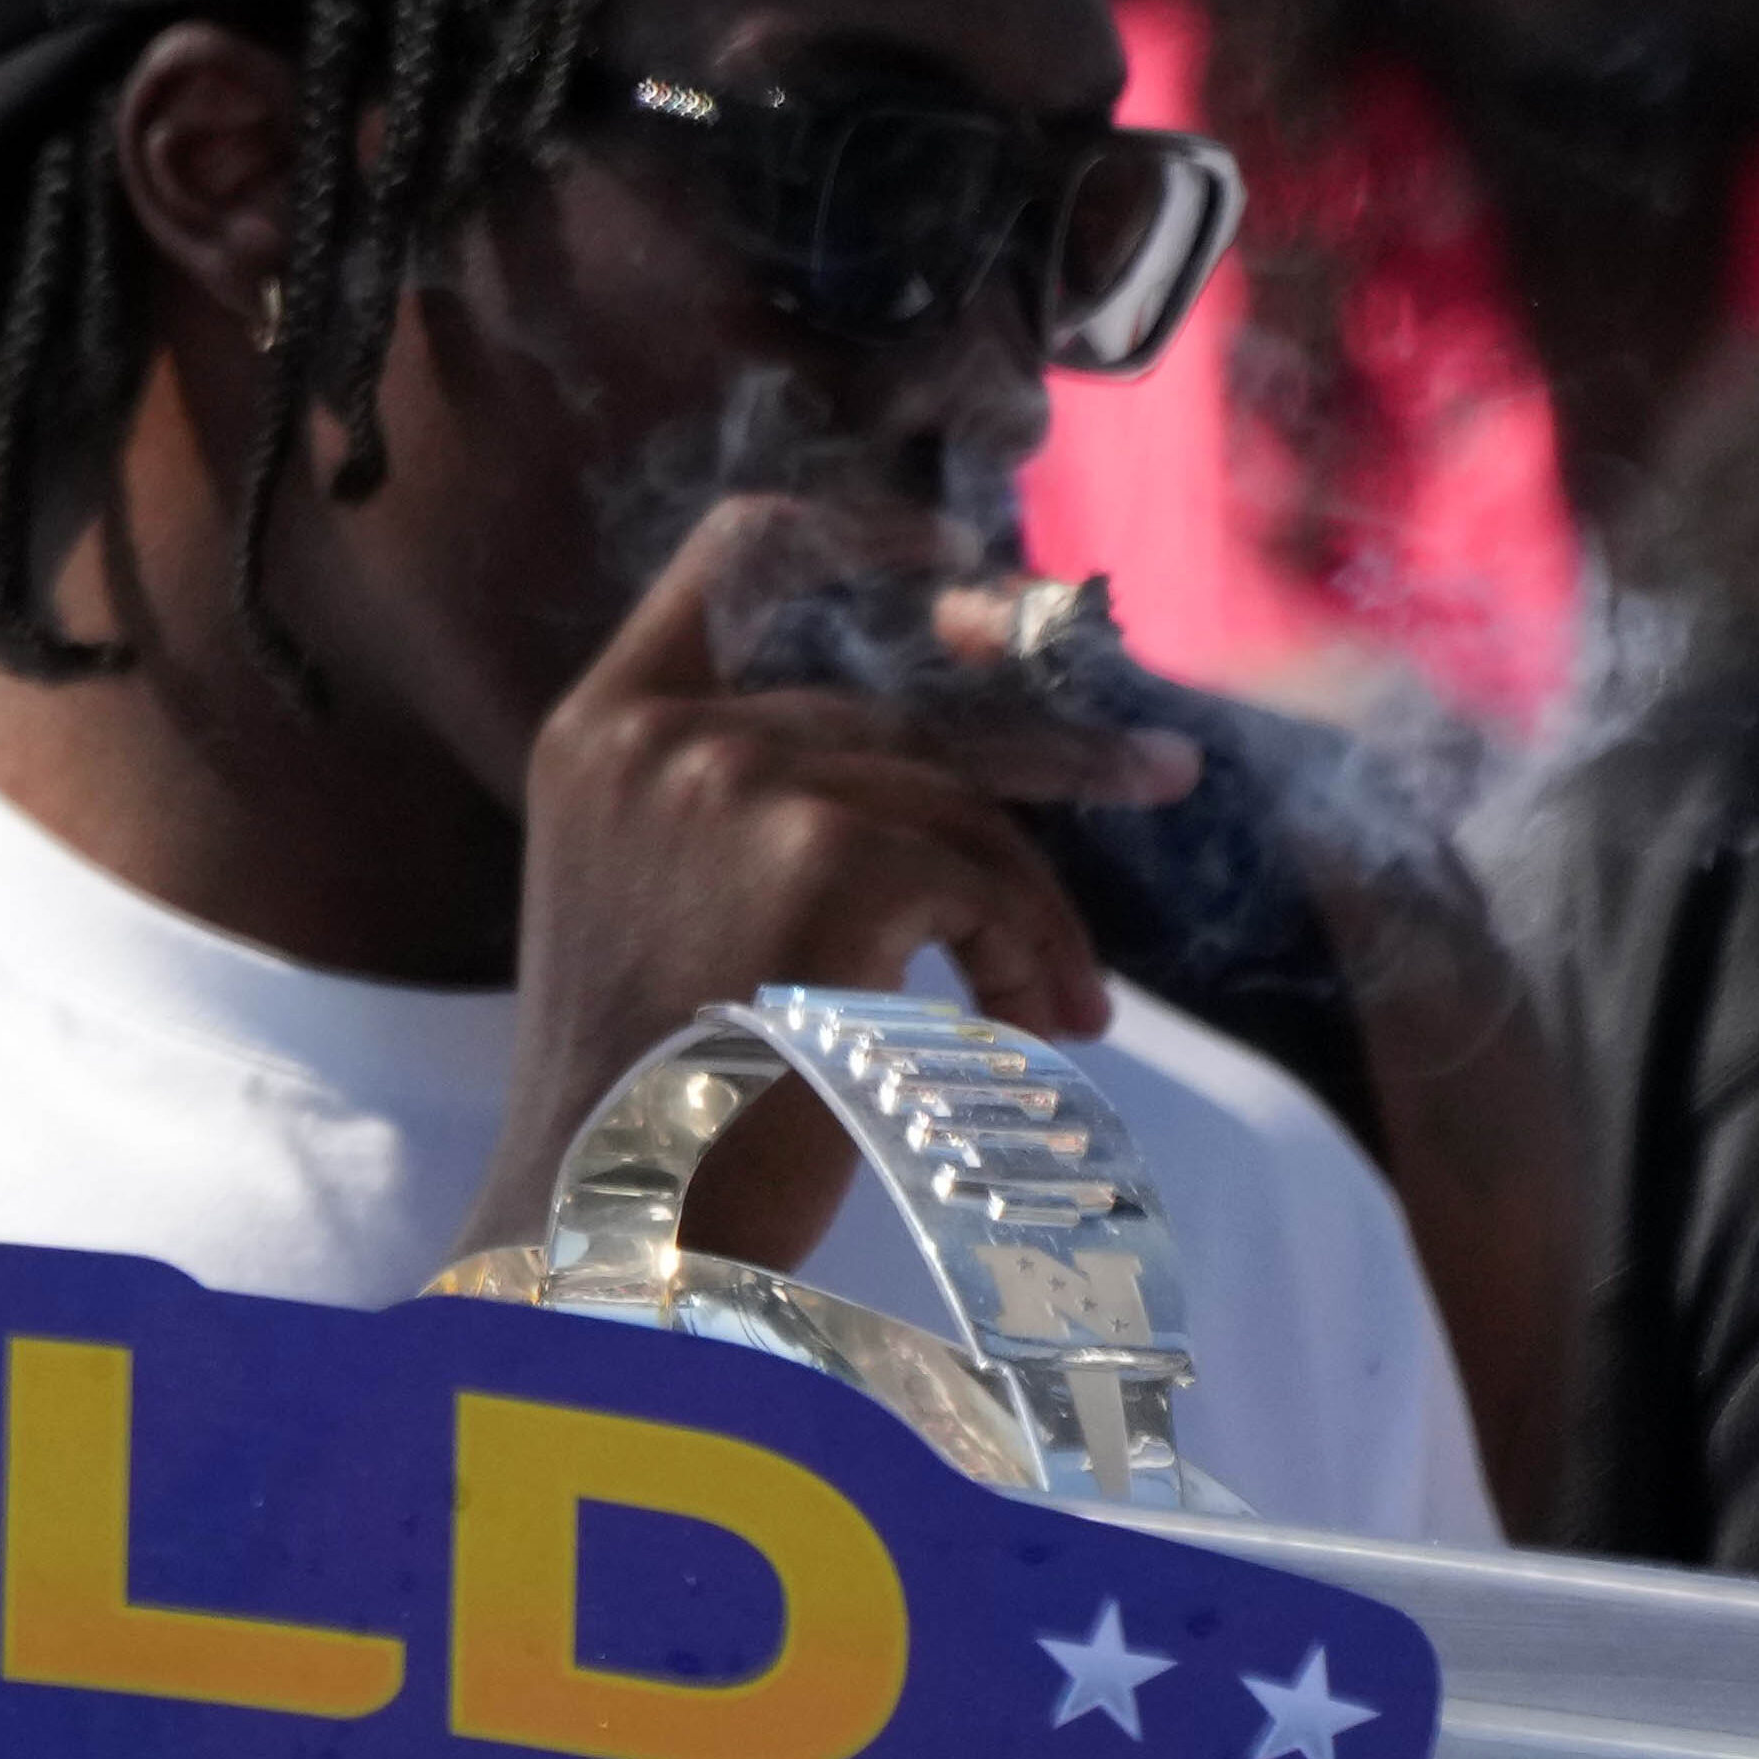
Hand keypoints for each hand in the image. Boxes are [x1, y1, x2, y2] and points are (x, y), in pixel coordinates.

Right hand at [485, 493, 1205, 1260]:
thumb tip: (964, 755)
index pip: (737, 552)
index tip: (961, 568)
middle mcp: (661, 734)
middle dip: (1048, 750)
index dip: (862, 537)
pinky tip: (1029, 1033)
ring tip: (1065, 1011)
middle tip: (1158, 770)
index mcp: (599, 732)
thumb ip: (756, 806)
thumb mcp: (663, 909)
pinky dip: (1033, 958)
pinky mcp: (830, 852)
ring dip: (1034, 914)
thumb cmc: (651, 1103)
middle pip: (897, 709)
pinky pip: (988, 883)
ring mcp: (738, 781)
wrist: (619, 1222)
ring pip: (959, 805)